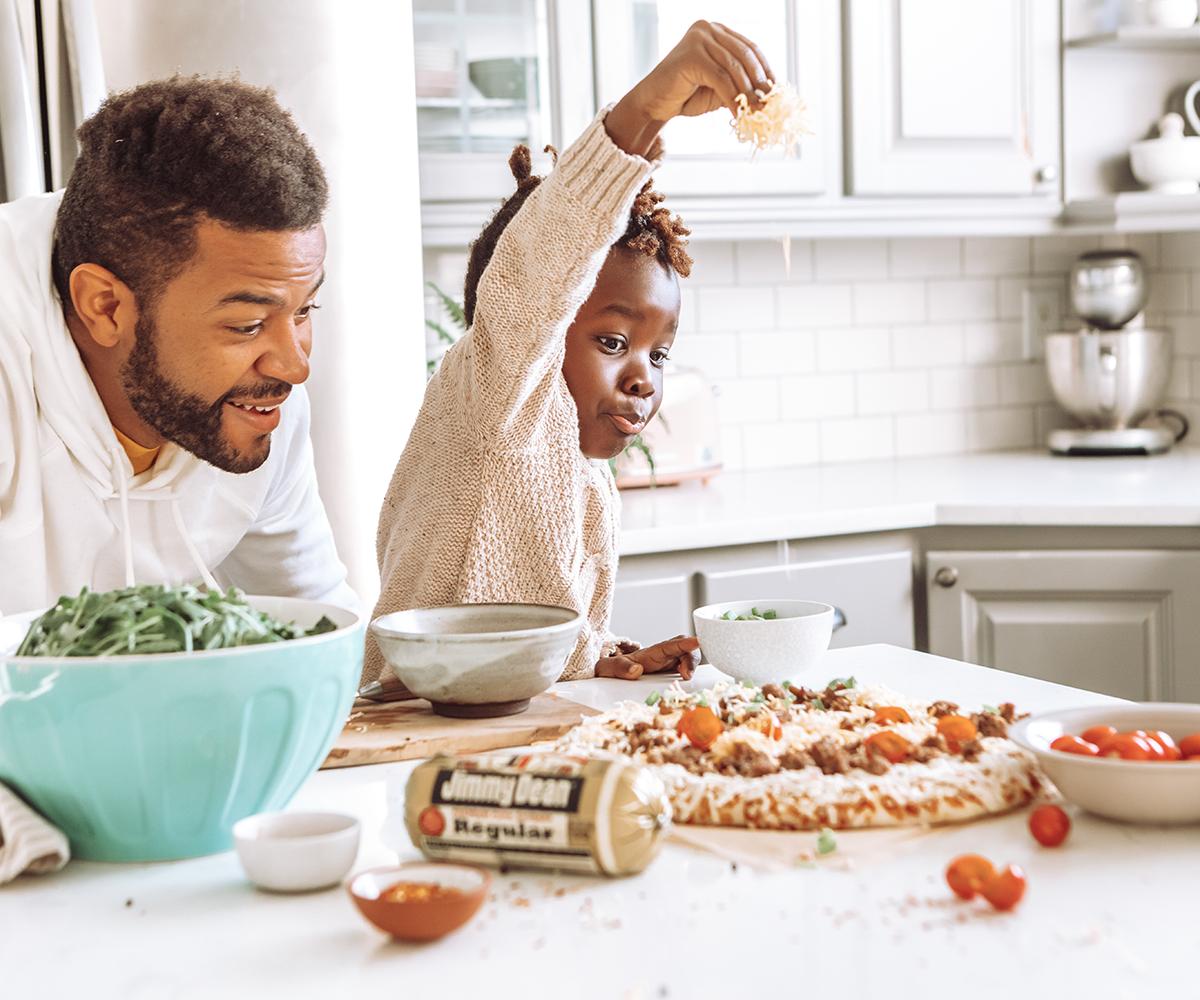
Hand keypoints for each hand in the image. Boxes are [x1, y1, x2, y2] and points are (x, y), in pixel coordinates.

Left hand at [595, 634, 699, 680]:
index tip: (696, 641)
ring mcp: (667, 665)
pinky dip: (690, 674)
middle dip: (691, 658)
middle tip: (686, 675)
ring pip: (687, 659)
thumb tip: (636, 670)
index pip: (669, 645)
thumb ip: (619, 667)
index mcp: (649, 654)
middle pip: (684, 650)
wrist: (608, 676)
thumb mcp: (606, 668)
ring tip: (686, 678)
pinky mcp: (669, 675)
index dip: (683, 643)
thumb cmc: (609, 670)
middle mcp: (662, 657)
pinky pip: (685, 671)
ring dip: (692, 667)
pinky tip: (685, 682)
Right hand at [605, 20, 773, 156]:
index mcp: (716, 31)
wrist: (655, 104)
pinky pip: (720, 78)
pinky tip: (736, 114)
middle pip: (744, 55)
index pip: (749, 47)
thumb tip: (768, 94)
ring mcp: (698, 39)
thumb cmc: (686, 95)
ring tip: (755, 112)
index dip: (765, 69)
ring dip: (748, 92)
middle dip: (758, 82)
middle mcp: (708, 28)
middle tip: (768, 105)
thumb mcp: (720, 87)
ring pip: (734, 67)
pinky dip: (732, 98)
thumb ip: (740, 84)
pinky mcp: (692, 55)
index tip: (775, 91)